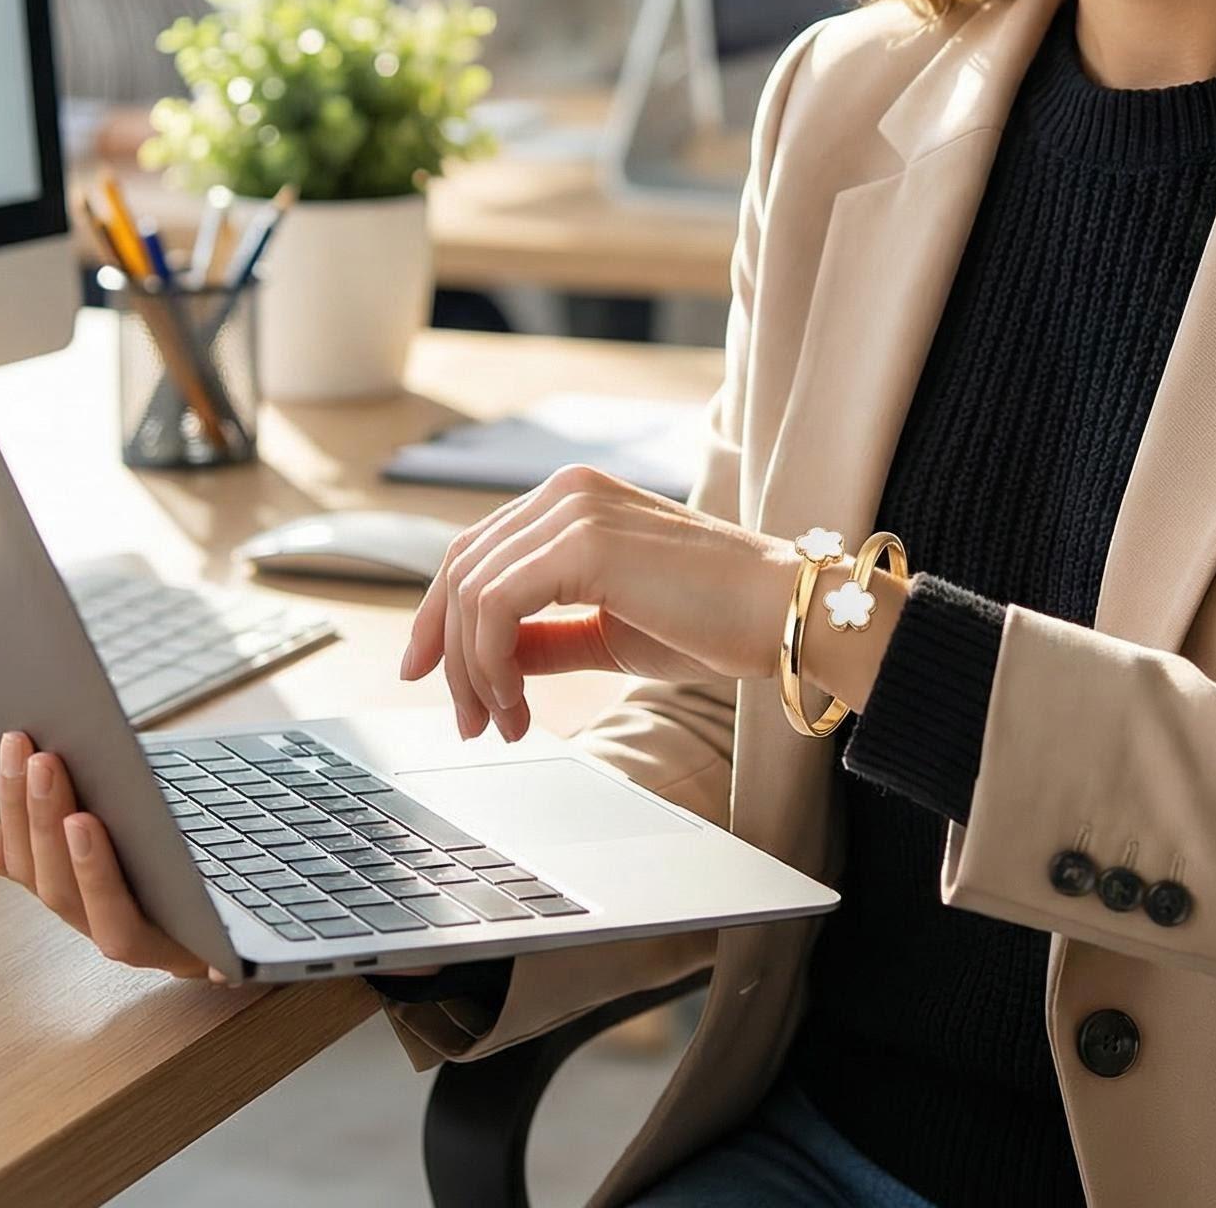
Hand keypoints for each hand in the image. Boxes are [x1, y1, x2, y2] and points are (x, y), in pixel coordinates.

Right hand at [0, 731, 224, 983]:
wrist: (255, 926)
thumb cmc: (178, 871)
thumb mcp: (121, 841)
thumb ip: (59, 839)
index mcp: (83, 901)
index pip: (31, 862)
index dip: (15, 808)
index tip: (14, 743)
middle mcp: (109, 931)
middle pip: (61, 892)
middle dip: (46, 824)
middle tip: (45, 759)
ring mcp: (157, 952)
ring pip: (111, 925)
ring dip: (91, 870)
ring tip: (80, 818)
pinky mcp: (208, 960)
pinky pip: (188, 950)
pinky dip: (174, 924)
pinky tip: (169, 877)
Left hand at [398, 465, 800, 740]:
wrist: (786, 615)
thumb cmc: (717, 622)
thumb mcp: (610, 629)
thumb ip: (545, 635)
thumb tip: (486, 660)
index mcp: (575, 499)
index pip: (477, 550)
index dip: (441, 616)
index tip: (430, 675)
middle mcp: (568, 492)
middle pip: (461, 567)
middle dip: (448, 652)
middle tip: (469, 720)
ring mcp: (574, 509)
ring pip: (470, 589)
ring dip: (471, 669)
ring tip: (500, 722)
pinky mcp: (584, 542)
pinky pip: (495, 606)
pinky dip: (490, 663)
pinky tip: (516, 705)